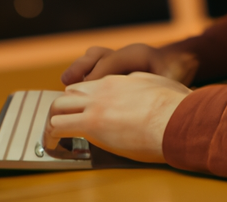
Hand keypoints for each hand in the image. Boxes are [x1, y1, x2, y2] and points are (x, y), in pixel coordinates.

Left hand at [45, 72, 191, 162]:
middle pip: (68, 93)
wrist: (175, 117)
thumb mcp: (155, 84)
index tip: (80, 112)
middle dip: (63, 109)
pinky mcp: (92, 124)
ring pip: (58, 106)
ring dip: (54, 122)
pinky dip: (52, 136)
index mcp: (116, 81)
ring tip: (53, 138)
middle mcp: (102, 89)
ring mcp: (96, 105)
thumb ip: (141, 84)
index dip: (80, 100)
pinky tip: (53, 146)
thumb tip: (139, 86)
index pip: (87, 86)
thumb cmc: (174, 105)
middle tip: (63, 124)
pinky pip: (58, 126)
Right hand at [61, 43, 198, 86]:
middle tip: (67, 82)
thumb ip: (157, 87)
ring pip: (94, 56)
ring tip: (66, 83)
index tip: (84, 93)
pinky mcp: (117, 65)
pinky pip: (95, 64)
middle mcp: (125, 52)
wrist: (182, 62)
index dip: (97, 76)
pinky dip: (84, 74)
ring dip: (79, 69)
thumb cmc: (178, 72)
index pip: (111, 61)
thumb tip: (145, 100)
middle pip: (98, 55)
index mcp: (138, 53)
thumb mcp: (172, 79)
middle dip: (81, 68)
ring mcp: (120, 57)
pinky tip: (76, 89)